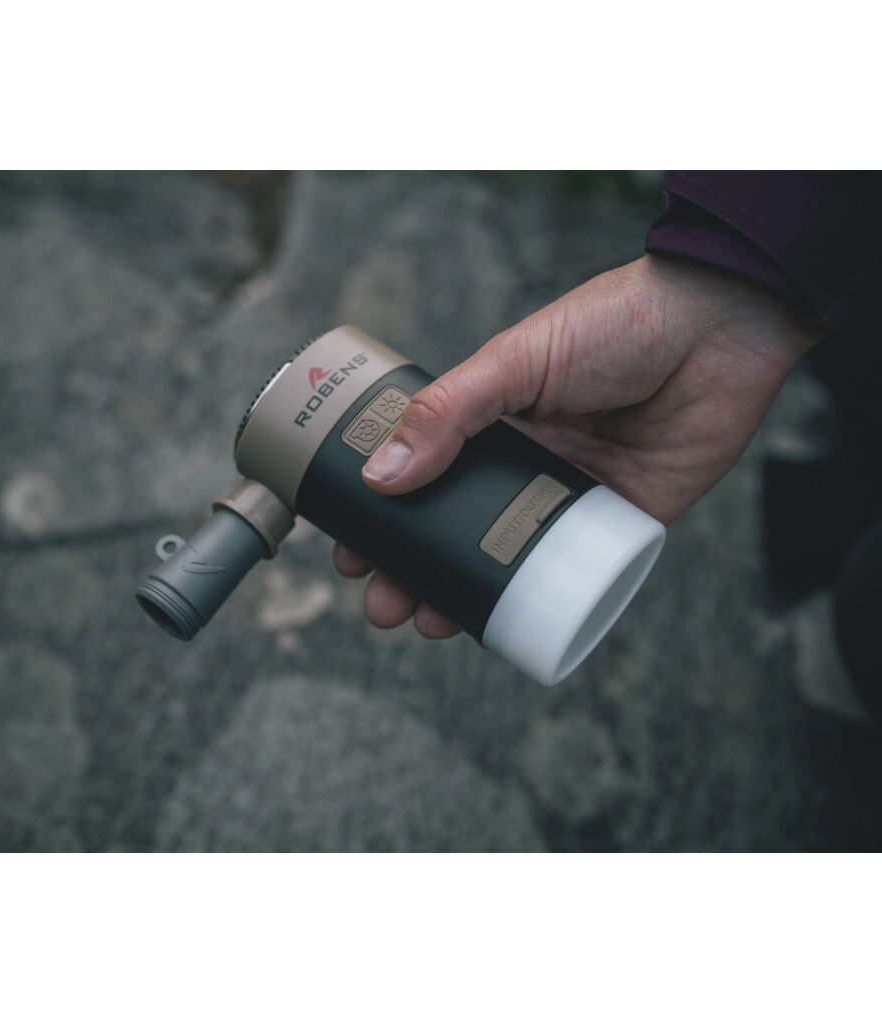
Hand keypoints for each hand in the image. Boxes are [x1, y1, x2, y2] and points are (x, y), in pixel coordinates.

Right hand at [333, 254, 821, 637]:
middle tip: (382, 604)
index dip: (382, 516)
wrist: (717, 327)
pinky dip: (538, 606)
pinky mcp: (617, 523)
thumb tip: (380, 474)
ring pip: (503, 561)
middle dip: (413, 570)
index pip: (420, 479)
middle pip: (454, 531)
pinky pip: (571, 576)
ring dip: (463, 596)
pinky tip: (505, 627)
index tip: (349, 548)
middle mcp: (522, 466)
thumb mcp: (515, 361)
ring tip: (427, 622)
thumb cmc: (612, 325)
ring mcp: (567, 497)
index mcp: (490, 424)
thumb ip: (448, 412)